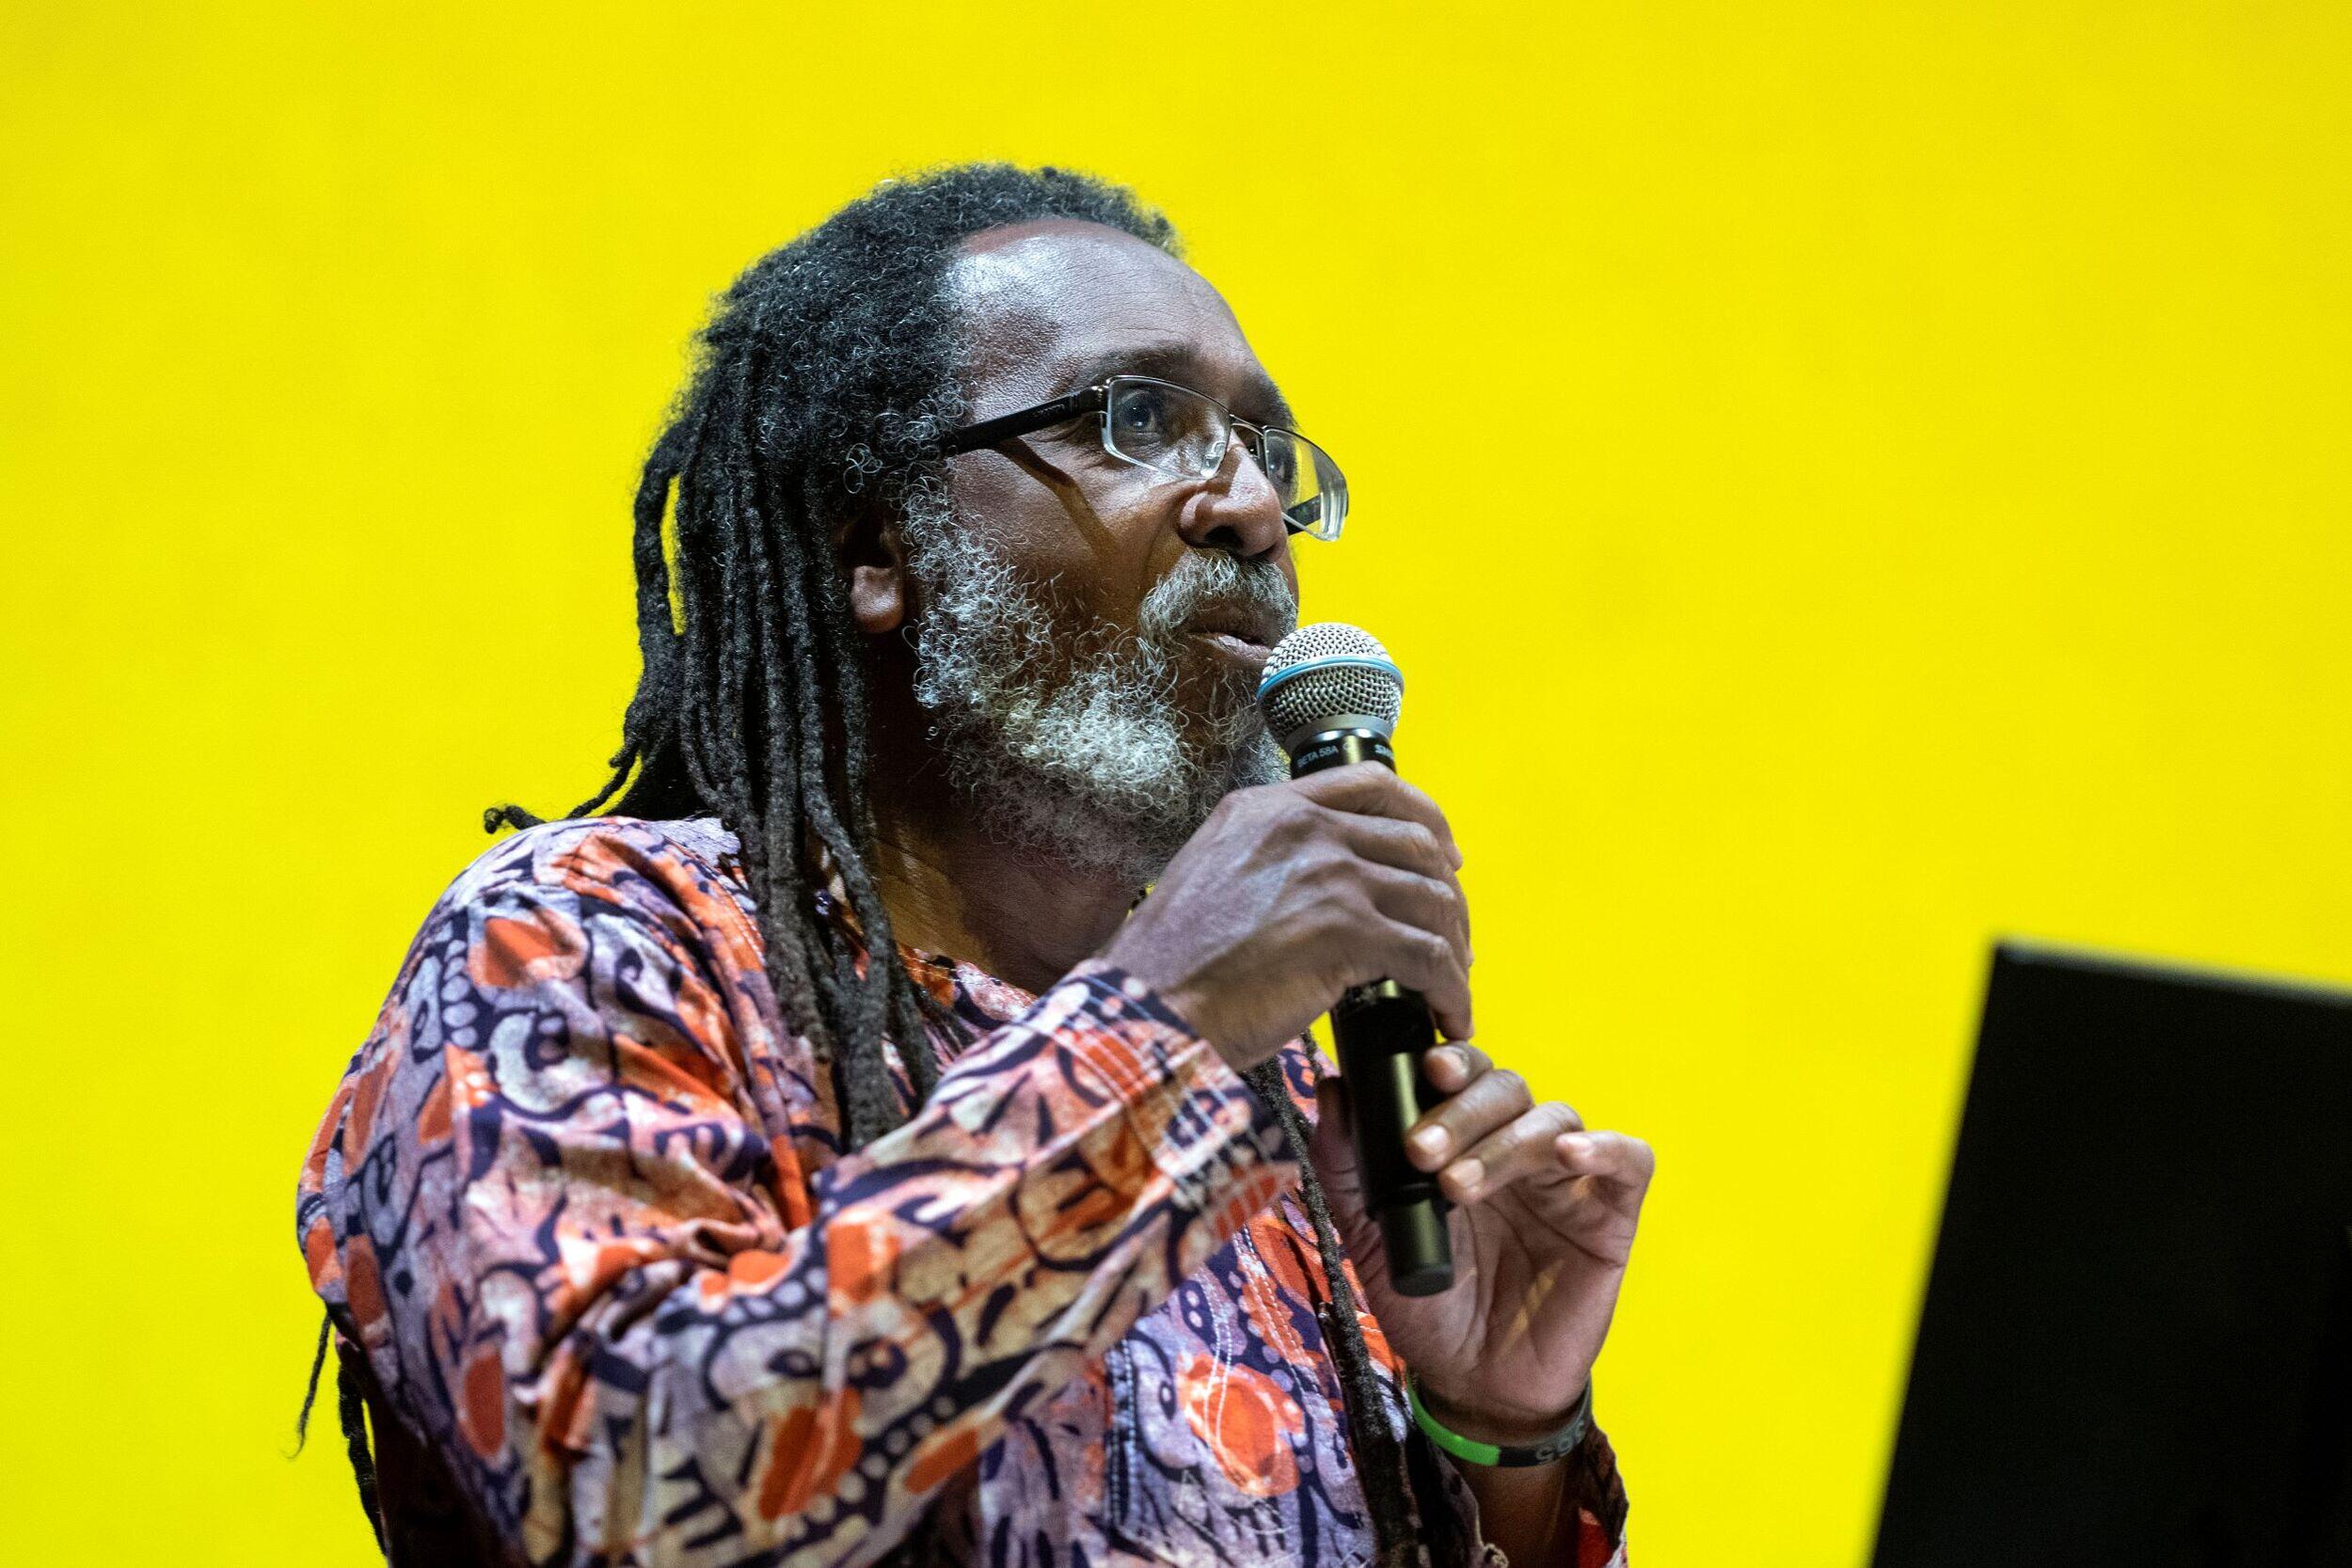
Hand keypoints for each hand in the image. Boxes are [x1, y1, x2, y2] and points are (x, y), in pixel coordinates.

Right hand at [1102, 763, 1472, 1071]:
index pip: (1369, 783)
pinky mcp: (1347, 930)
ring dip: (1455, 948)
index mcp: (1266, 809)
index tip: (1443, 855)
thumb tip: (1323, 888)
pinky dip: (1452, 990)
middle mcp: (1302, 828)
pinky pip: (1430, 956)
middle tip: (1453, 937)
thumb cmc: (1171, 967)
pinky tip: (1449, 1017)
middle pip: (1415, 841)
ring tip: (1452, 987)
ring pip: (1432, 900)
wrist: (1148, 1009)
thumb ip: (1268, 862)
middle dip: (1447, 893)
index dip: (1423, 816)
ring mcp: (1328, 874)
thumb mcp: (1211, 877)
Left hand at [1310, 1043, 1654, 1440]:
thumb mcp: (1370, 1235)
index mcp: (1465, 1140)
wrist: (1472, 1384)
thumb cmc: (1427, 1303)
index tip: (1422, 1070)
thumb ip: (1347, 1164)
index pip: (1465, 1074)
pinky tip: (1570, 1154)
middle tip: (1420, 1151)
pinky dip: (1606, 1147)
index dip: (1450, 1060)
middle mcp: (1516, 1147)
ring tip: (1457, 1186)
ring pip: (1554, 1119)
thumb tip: (1332, 1087)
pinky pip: (1630, 1161)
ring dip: (1504, 1142)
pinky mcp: (1610, 1215)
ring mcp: (1565, 1179)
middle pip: (1507, 1088)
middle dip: (1461, 1112)